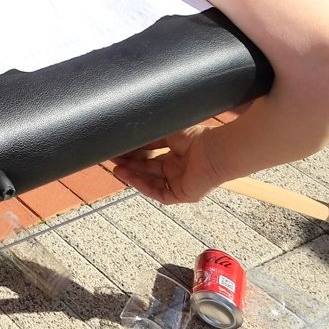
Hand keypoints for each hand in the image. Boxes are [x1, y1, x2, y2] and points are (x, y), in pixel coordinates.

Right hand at [111, 123, 226, 204]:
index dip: (134, 156)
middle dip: (130, 167)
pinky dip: (145, 187)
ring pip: (151, 184)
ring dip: (134, 178)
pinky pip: (160, 194)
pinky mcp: (183, 195)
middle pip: (148, 171)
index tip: (119, 151)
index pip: (150, 159)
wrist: (216, 150)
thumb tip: (131, 138)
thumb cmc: (198, 139)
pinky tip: (133, 179)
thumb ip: (150, 139)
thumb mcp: (168, 134)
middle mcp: (177, 171)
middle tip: (113, 161)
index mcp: (176, 157)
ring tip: (118, 170)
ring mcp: (179, 184)